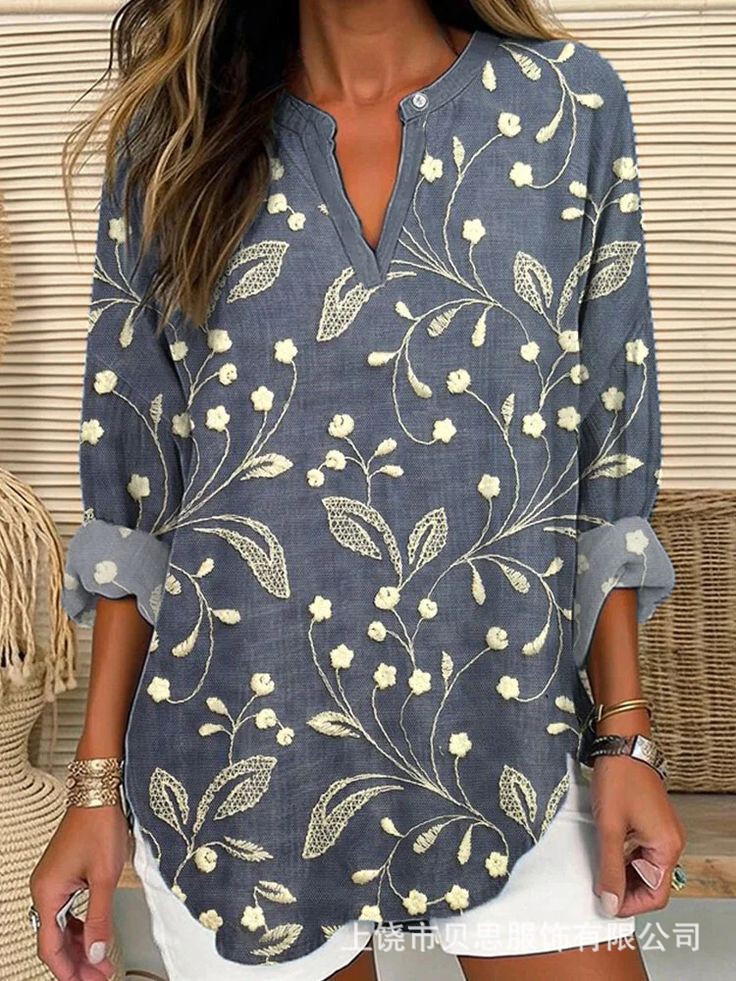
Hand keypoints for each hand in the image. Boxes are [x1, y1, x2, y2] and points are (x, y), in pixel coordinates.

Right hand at [29, 803, 130, 979]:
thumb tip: (98, 952)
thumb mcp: (104, 877)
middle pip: (54, 940)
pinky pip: (66, 911)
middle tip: (100, 976)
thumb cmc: (99, 826)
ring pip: (61, 927)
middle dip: (77, 962)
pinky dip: (80, 927)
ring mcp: (52, 882)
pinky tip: (94, 936)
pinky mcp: (63, 875)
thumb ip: (100, 919)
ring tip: (101, 961)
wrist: (100, 793)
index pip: (50, 947)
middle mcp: (44, 889)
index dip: (69, 970)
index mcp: (47, 893)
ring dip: (80, 946)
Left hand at [590, 755, 686, 917]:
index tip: (605, 903)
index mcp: (666, 847)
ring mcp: (663, 832)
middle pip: (652, 884)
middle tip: (598, 888)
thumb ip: (610, 869)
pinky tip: (606, 854)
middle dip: (626, 890)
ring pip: (646, 868)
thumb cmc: (618, 780)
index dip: (630, 905)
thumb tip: (609, 902)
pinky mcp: (653, 823)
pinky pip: (642, 852)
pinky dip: (626, 859)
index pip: (656, 896)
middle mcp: (670, 842)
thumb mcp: (610, 829)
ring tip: (598, 872)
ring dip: (624, 874)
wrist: (622, 745)